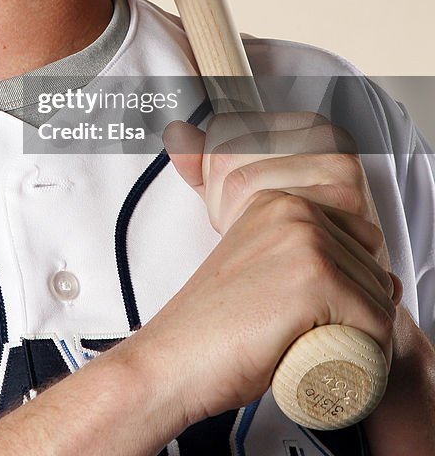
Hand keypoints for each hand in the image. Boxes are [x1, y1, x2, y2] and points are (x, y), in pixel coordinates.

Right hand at [146, 112, 400, 423]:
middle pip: (373, 268)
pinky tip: (328, 359)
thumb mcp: (266, 276)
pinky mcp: (314, 277)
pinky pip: (375, 322)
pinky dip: (367, 354)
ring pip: (378, 298)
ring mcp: (304, 240)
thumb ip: (308, 263)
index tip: (320, 313)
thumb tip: (388, 280)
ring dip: (363, 336)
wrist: (175, 359)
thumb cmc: (214, 330)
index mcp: (278, 204)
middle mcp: (293, 211)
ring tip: (319, 351)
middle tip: (317, 337)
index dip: (351, 286)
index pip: (360, 239)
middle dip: (360, 312)